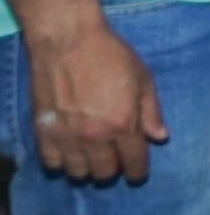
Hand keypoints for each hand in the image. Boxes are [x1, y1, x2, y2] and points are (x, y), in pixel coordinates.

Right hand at [28, 14, 165, 182]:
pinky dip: (62, 163)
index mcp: (124, 123)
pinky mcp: (44, 133)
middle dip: (114, 169)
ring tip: (92, 156)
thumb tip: (160, 137)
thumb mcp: (142, 77)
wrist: (68, 41)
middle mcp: (95, 137)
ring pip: (78, 173)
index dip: (138, 172)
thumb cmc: (111, 55)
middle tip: (114, 158)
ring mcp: (67, 137)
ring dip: (88, 168)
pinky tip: (69, 152)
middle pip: (105, 172)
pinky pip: (52, 164)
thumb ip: (151, 111)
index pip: (134, 162)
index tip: (137, 173)